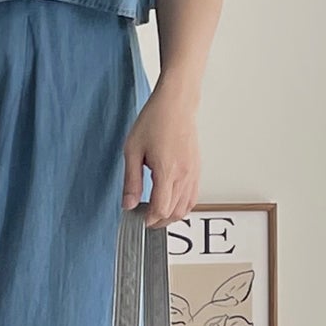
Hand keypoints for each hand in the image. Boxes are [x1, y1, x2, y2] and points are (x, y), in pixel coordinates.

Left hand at [122, 83, 199, 226]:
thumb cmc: (155, 120)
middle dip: (158, 221)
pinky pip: (193, 196)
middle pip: (174, 213)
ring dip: (171, 215)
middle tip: (143, 218)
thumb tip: (127, 204)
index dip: (148, 219)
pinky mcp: (197, 169)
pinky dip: (182, 206)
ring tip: (155, 212)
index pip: (161, 209)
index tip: (137, 217)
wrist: (176, 104)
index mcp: (167, 171)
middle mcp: (184, 175)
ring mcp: (193, 173)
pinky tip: (170, 201)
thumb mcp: (132, 150)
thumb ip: (131, 181)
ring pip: (186, 208)